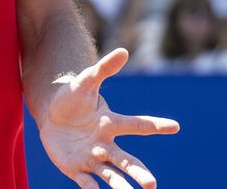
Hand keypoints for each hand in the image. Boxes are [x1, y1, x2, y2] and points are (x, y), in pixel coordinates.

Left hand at [37, 48, 178, 188]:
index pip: (137, 124)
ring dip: (121, 186)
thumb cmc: (72, 98)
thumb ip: (103, 70)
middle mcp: (106, 144)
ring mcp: (92, 158)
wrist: (51, 115)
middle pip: (127, 161)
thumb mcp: (85, 82)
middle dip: (139, 172)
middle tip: (152, 185)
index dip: (155, 125)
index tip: (175, 126)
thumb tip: (123, 51)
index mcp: (111, 124)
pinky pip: (86, 182)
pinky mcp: (76, 168)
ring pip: (110, 175)